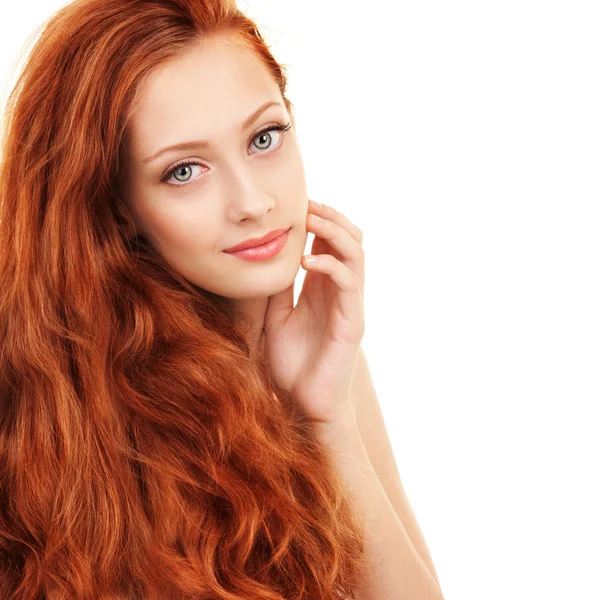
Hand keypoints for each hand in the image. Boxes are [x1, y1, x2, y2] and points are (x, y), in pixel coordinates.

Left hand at [263, 199, 364, 426]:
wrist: (304, 405)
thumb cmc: (292, 365)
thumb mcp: (276, 316)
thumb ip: (278, 288)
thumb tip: (267, 255)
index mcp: (323, 289)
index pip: (330, 243)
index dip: (319, 219)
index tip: (296, 203)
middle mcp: (340, 292)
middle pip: (351, 241)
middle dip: (332, 217)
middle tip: (307, 204)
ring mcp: (349, 306)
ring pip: (356, 255)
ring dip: (335, 232)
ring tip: (311, 219)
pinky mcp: (352, 322)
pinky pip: (348, 284)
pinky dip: (330, 265)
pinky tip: (306, 260)